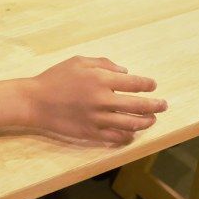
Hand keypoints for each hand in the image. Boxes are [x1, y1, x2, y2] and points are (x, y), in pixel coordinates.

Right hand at [25, 56, 167, 143]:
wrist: (35, 101)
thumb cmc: (55, 78)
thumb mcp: (77, 61)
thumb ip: (103, 64)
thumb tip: (125, 72)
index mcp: (100, 80)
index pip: (134, 83)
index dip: (148, 84)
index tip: (153, 85)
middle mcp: (103, 100)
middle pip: (139, 106)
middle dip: (156, 105)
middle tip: (163, 105)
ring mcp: (98, 119)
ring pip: (132, 124)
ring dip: (146, 122)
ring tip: (151, 119)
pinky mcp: (92, 133)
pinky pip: (117, 137)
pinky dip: (129, 135)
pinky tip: (132, 132)